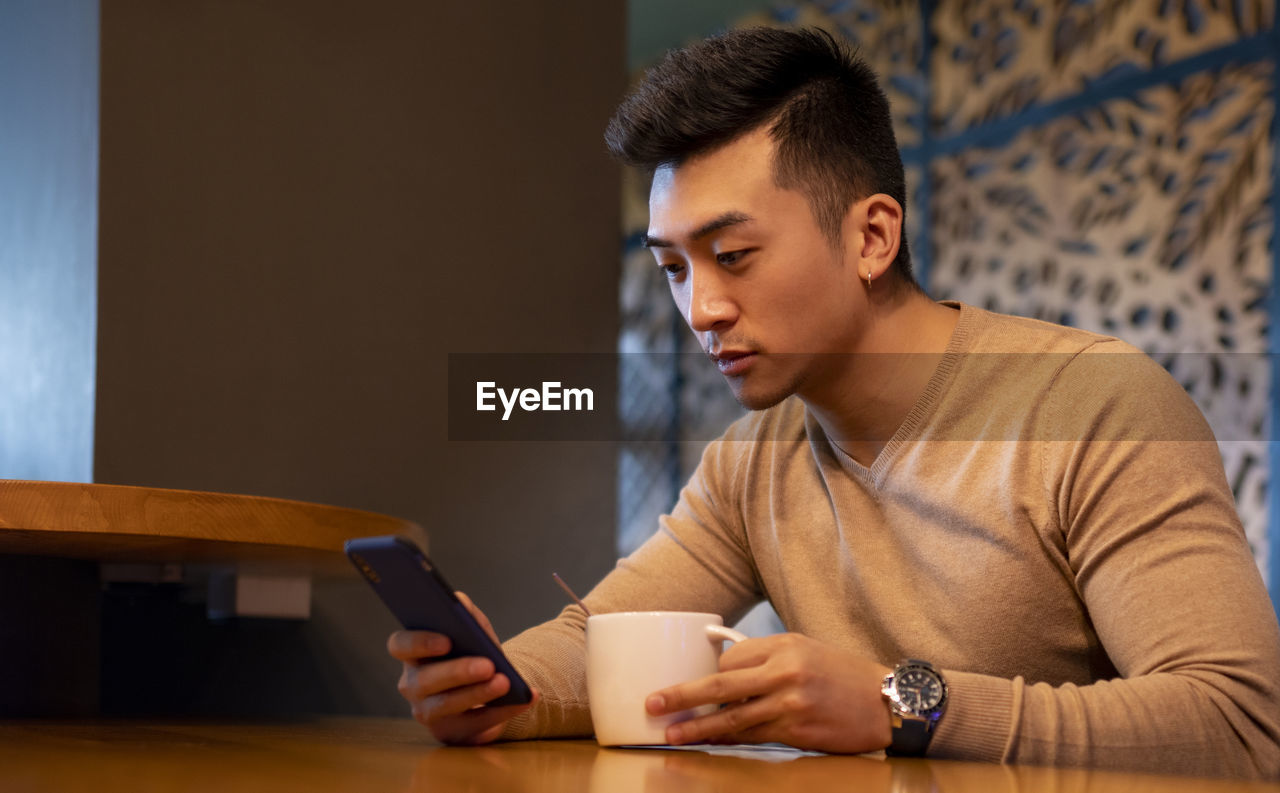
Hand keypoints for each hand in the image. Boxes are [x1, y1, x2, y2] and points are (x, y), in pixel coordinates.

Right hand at [387, 591, 537, 744]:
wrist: (489, 687)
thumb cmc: (474, 652)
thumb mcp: (473, 630)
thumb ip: (465, 614)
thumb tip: (459, 601)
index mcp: (413, 653)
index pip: (399, 645)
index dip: (418, 642)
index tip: (447, 640)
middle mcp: (412, 684)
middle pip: (423, 681)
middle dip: (457, 672)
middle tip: (488, 665)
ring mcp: (427, 712)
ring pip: (445, 706)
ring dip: (477, 694)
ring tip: (505, 682)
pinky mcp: (450, 733)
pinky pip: (474, 726)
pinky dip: (502, 711)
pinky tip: (526, 698)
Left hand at [644, 632, 891, 752]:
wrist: (886, 702)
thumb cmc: (843, 674)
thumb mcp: (805, 650)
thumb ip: (767, 658)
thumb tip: (725, 674)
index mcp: (783, 646)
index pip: (729, 661)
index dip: (706, 677)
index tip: (690, 689)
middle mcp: (784, 672)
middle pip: (720, 686)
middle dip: (681, 696)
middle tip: (653, 703)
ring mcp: (790, 704)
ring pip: (733, 720)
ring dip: (699, 729)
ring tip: (672, 734)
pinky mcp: (797, 732)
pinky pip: (754, 738)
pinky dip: (729, 742)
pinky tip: (710, 745)